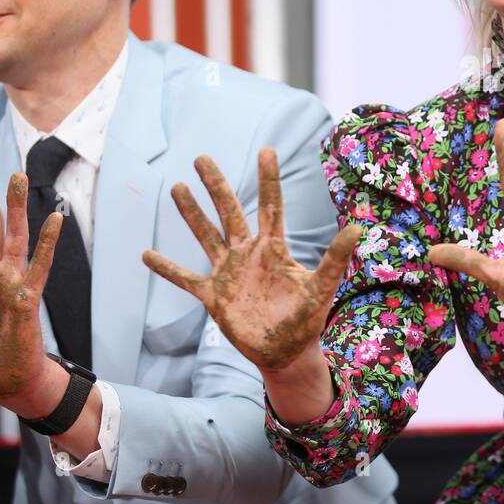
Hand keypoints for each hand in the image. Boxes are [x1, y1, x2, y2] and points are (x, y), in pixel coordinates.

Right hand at [142, 148, 361, 372]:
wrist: (286, 353)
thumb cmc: (307, 320)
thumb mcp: (321, 288)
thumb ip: (335, 259)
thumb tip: (356, 229)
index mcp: (273, 249)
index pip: (269, 206)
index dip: (268, 179)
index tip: (267, 150)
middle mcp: (248, 254)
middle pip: (229, 211)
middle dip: (216, 185)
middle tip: (202, 157)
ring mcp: (228, 273)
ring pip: (206, 235)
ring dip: (191, 213)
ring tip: (178, 187)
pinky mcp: (213, 296)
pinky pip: (186, 278)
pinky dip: (167, 268)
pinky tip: (147, 254)